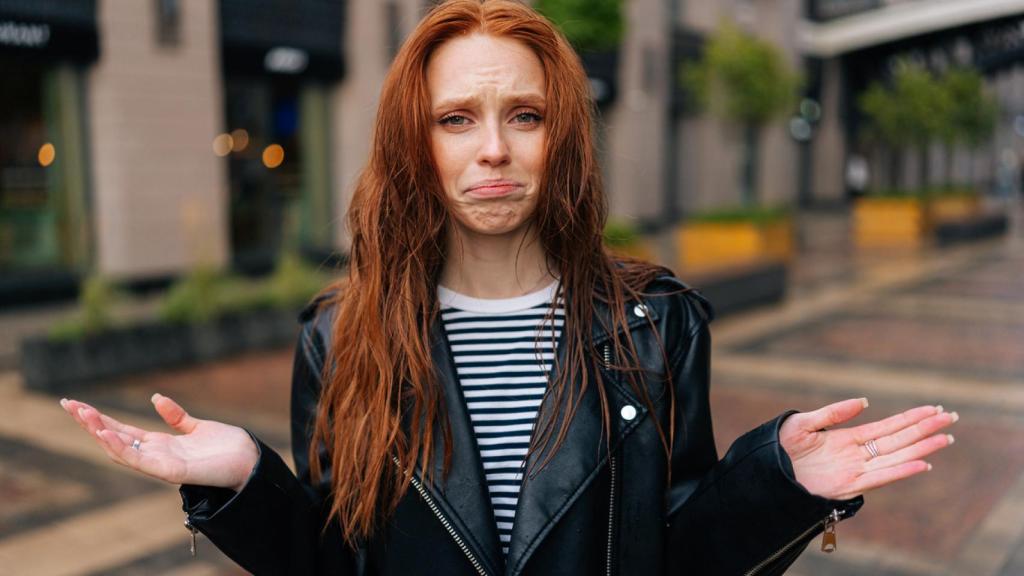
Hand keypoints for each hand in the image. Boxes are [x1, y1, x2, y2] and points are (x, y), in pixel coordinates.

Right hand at [60, 394, 258, 491]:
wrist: (249, 460)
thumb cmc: (226, 447)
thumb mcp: (196, 426)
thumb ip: (175, 416)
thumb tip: (155, 398)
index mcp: (159, 445)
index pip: (121, 431)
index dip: (99, 419)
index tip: (76, 405)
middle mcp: (155, 456)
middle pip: (114, 438)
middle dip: (90, 423)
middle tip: (67, 405)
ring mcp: (160, 464)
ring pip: (120, 450)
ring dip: (99, 432)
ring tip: (82, 415)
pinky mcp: (171, 471)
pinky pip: (139, 461)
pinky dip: (120, 449)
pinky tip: (105, 434)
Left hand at [779, 398, 956, 500]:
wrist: (764, 473)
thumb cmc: (780, 448)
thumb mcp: (804, 424)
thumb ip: (834, 413)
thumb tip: (865, 401)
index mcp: (849, 438)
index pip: (888, 426)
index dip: (910, 418)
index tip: (933, 409)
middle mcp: (858, 454)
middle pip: (899, 439)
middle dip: (925, 429)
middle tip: (951, 417)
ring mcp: (856, 470)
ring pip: (897, 457)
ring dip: (922, 448)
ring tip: (945, 438)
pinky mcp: (849, 486)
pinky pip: (881, 477)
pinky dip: (902, 471)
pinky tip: (923, 463)